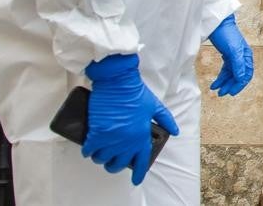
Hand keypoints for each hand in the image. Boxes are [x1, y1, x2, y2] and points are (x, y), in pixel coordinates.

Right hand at [83, 54, 178, 184]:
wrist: (117, 81)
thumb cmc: (136, 92)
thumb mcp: (154, 106)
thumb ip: (165, 120)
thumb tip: (175, 131)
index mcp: (141, 136)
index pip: (141, 161)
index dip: (138, 173)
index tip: (136, 180)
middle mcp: (127, 141)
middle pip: (118, 164)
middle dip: (114, 165)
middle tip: (112, 160)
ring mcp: (111, 138)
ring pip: (102, 159)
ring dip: (100, 158)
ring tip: (100, 153)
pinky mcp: (96, 132)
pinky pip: (89, 150)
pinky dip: (88, 151)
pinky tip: (88, 148)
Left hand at [209, 14, 253, 96]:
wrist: (216, 23)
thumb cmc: (226, 34)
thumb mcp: (233, 50)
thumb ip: (238, 64)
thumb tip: (241, 78)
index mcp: (246, 56)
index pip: (246, 75)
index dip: (239, 85)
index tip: (231, 92)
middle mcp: (242, 57)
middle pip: (238, 76)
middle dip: (230, 85)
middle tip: (221, 94)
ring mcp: (235, 56)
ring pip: (231, 74)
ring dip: (224, 82)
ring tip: (216, 90)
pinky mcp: (227, 55)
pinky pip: (226, 70)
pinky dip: (221, 77)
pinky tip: (215, 82)